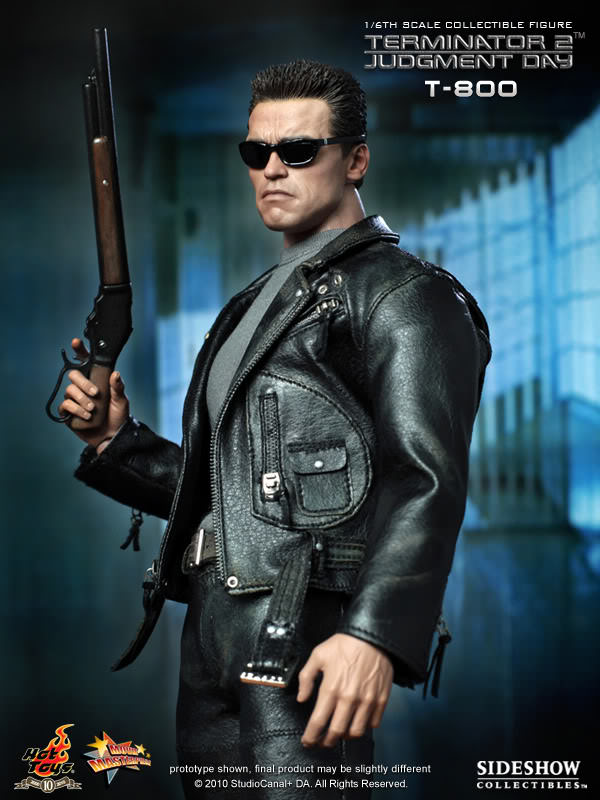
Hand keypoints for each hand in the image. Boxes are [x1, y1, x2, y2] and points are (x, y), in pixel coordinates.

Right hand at [58, 338, 128, 450]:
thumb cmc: (118, 416)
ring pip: (70, 390)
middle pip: (74, 375)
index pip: (85, 362)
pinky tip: (86, 415)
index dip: (79, 351)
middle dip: (84, 384)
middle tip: (95, 394)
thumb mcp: (122, 401)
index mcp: (96, 380)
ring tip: (93, 409)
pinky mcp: (69, 412)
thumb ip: (118, 387)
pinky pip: (65, 405)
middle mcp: (84, 387)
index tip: (76, 342)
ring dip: (82, 399)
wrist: (112, 436)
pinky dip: (76, 409)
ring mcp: (75, 399)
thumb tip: (115, 374)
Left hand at [297, 633, 392, 747]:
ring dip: (345, 736)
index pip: (318, 722)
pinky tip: (358, 720)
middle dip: (326, 742)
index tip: (307, 741)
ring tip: (340, 732)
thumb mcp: (318, 655)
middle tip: (322, 741)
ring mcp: (367, 701)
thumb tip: (302, 697)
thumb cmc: (346, 643)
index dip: (310, 737)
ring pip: (355, 732)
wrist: (372, 636)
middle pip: (336, 733)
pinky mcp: (381, 700)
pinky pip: (373, 724)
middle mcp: (349, 698)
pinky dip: (364, 726)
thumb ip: (306, 678)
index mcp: (331, 688)